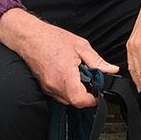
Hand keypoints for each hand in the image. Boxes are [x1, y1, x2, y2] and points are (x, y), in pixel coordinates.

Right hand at [0, 8, 117, 108]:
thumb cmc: (51, 38)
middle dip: (86, 94)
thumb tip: (111, 70)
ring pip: (67, 100)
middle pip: (75, 102)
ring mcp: (48, 87)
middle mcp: (54, 85)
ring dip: (76, 91)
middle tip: (91, 80)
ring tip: (79, 75)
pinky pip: (59, 95)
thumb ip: (97, 61)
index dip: (93, 99)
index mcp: (65, 75)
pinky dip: (67, 89)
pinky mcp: (44, 87)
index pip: (80, 99)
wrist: (29, 37)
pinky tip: (69, 75)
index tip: (99, 92)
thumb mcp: (81, 46)